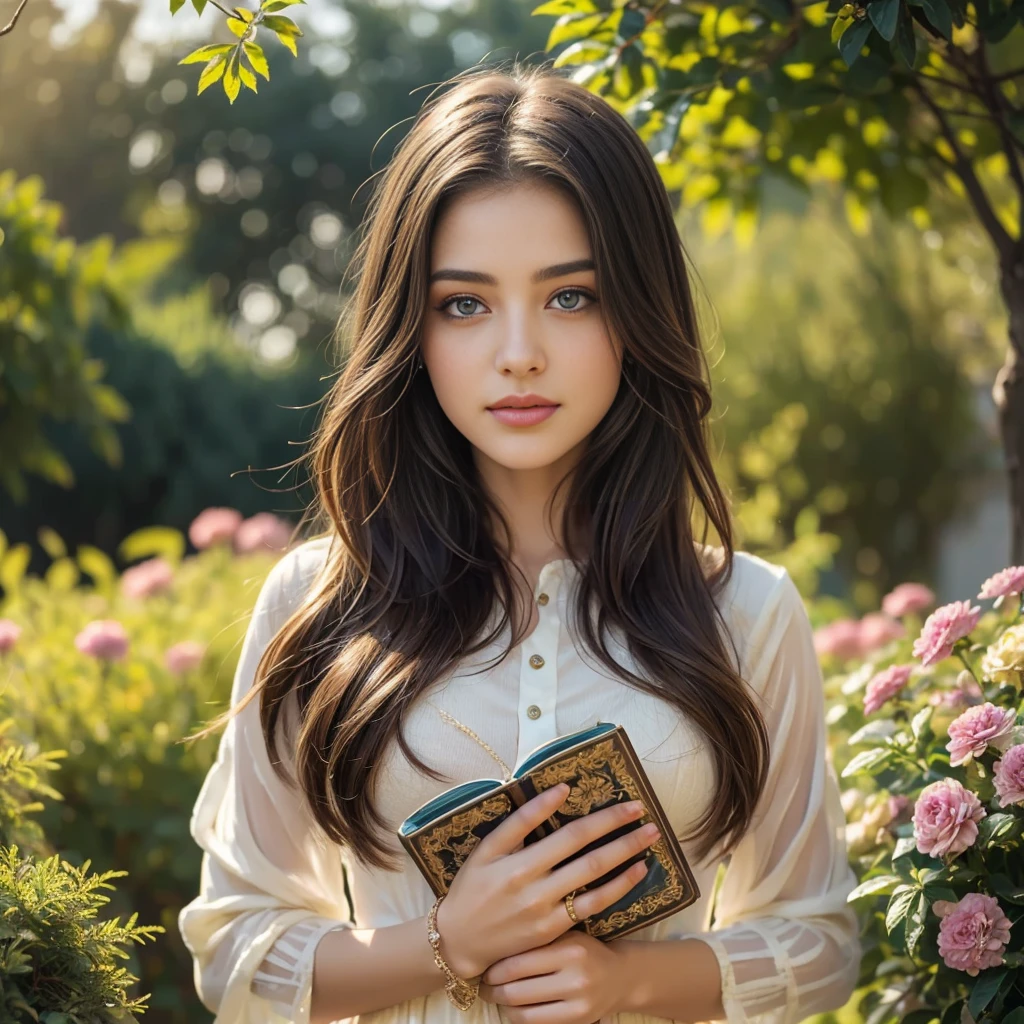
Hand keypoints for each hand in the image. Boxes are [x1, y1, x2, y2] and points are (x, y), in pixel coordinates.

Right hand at [435, 783, 660, 978]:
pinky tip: (637, 873)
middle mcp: (537, 887)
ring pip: (595, 881)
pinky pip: (592, 907)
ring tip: (650, 839)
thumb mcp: (487, 848)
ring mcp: (548, 912)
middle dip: (622, 833)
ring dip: (626, 857)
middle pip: (589, 855)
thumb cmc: (472, 886)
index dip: (602, 818)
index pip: (570, 833)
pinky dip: (618, 889)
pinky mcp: (554, 930)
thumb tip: (558, 790)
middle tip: (645, 815)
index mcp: (519, 862)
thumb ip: (521, 820)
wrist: (460, 939)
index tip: (626, 804)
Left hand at [479, 930, 629, 1023]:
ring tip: (494, 995)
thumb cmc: (583, 949)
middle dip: (492, 990)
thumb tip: (492, 948)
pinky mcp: (578, 1021)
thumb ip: (536, 938)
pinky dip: (518, 1016)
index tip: (483, 966)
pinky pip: (536, 1023)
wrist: (619, 976)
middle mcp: (574, 978)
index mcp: (568, 949)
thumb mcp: (565, 935)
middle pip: (516, 990)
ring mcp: (577, 1003)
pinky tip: (512, 1007)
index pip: (517, 963)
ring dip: (503, 1005)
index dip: (493, 969)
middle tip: (482, 984)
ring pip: (523, 1011)